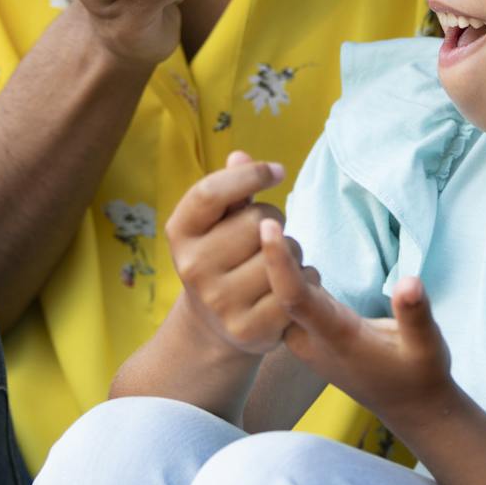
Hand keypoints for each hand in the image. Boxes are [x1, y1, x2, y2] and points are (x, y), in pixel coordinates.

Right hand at [165, 152, 307, 356]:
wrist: (213, 326)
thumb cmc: (222, 257)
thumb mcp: (216, 222)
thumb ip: (230, 188)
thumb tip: (241, 156)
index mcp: (180, 233)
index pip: (210, 193)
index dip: (248, 174)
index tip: (276, 171)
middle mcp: (193, 268)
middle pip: (258, 221)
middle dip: (274, 221)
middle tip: (266, 237)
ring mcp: (220, 301)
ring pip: (285, 253)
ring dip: (293, 251)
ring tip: (274, 263)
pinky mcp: (249, 328)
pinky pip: (297, 286)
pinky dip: (305, 279)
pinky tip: (288, 285)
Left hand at [257, 218, 456, 425]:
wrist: (410, 407)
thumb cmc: (420, 374)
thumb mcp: (429, 346)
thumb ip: (416, 315)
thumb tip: (410, 282)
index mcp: (336, 337)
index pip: (294, 297)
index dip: (278, 262)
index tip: (267, 226)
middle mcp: (311, 338)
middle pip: (272, 290)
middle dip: (262, 248)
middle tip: (252, 202)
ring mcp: (306, 337)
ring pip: (276, 293)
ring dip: (269, 256)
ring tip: (257, 210)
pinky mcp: (308, 331)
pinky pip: (285, 296)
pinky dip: (280, 268)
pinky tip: (274, 238)